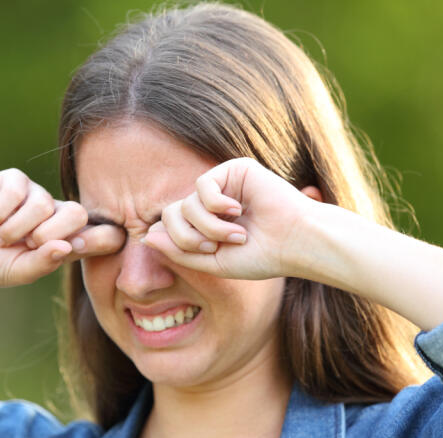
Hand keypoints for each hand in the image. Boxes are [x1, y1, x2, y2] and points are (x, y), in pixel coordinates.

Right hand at [0, 168, 124, 287]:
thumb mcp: (19, 272)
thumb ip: (44, 262)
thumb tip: (67, 246)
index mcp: (67, 240)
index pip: (104, 235)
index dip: (99, 239)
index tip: (74, 248)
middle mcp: (56, 215)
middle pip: (77, 213)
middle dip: (48, 233)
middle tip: (26, 244)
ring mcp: (35, 195)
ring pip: (42, 204)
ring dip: (15, 227)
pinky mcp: (13, 180)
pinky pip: (17, 190)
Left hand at [141, 158, 320, 279]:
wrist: (296, 243)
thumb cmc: (261, 256)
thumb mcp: (213, 263)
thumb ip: (179, 252)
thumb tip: (146, 236)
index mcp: (205, 224)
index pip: (168, 227)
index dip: (178, 242)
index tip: (207, 253)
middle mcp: (211, 203)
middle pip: (170, 214)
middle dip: (187, 236)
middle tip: (214, 247)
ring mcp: (222, 185)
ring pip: (186, 203)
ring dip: (208, 225)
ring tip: (236, 235)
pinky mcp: (234, 170)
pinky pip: (202, 185)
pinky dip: (215, 204)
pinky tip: (238, 211)